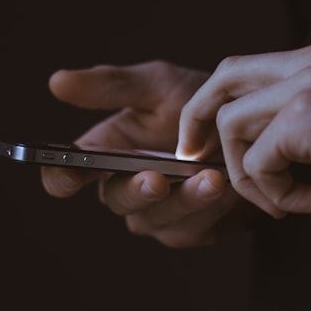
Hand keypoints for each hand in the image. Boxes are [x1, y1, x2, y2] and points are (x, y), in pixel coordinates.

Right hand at [42, 61, 244, 247]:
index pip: (67, 173)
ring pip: (155, 219)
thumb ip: (111, 85)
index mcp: (105, 152)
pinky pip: (192, 228)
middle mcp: (124, 187)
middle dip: (136, 191)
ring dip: (184, 201)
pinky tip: (230, 186)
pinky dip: (211, 208)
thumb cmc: (198, 101)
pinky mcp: (190, 229)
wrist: (253, 126)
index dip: (61, 177)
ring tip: (211, 177)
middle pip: (115, 201)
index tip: (68, 174)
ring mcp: (157, 213)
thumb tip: (56, 81)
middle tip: (156, 179)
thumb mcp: (158, 84)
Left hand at [176, 42, 310, 218]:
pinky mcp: (309, 119)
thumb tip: (268, 142)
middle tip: (196, 161)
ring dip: (248, 175)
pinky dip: (275, 194)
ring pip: (233, 125)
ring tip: (286, 202)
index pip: (246, 68)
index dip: (216, 104)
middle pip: (223, 79)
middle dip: (199, 122)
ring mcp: (309, 84)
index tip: (208, 143)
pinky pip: (258, 161)